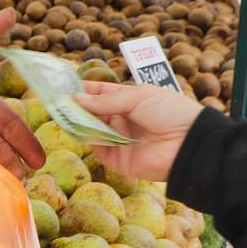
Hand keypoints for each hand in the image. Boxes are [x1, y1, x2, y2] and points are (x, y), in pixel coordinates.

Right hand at [75, 82, 203, 180]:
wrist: (188, 143)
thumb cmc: (169, 112)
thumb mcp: (137, 97)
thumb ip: (106, 101)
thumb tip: (77, 99)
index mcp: (131, 101)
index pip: (102, 94)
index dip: (86, 90)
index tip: (66, 87)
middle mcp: (124, 120)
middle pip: (94, 113)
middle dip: (78, 107)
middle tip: (58, 102)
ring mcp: (121, 140)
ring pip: (94, 131)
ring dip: (80, 122)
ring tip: (64, 114)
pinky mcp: (120, 160)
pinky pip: (99, 149)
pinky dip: (89, 140)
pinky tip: (79, 130)